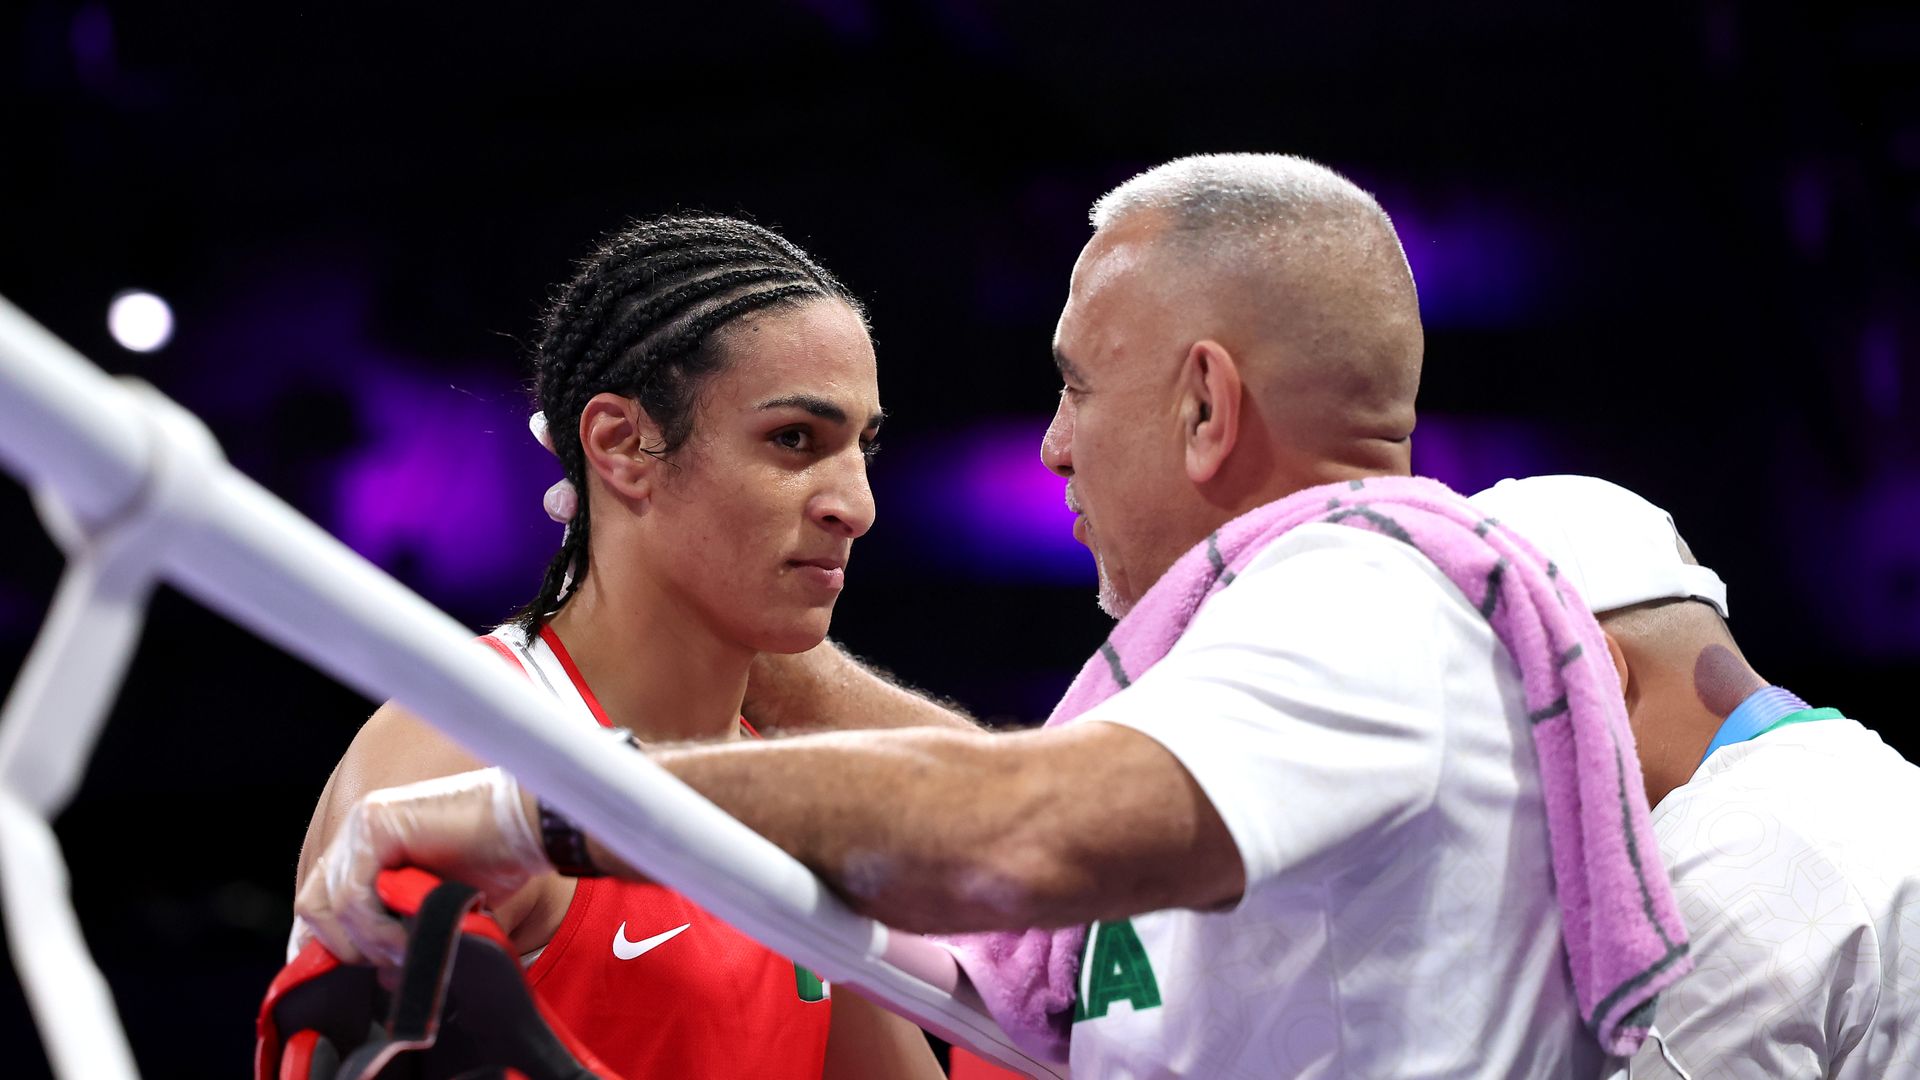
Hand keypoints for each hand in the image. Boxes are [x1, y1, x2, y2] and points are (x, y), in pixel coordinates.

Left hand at [294, 767, 548, 965]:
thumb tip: (383, 980)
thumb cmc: (496, 863)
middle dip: (349, 948)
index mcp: (368, 847)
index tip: (357, 976)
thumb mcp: (437, 909)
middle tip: (394, 963)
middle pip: (314, 908)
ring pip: (331, 906)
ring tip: (409, 951)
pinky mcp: (376, 824)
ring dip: (369, 942)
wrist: (531, 827)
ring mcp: (363, 824)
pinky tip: (410, 935)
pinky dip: (377, 928)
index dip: (332, 945)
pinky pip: (353, 895)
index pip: (320, 904)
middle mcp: (358, 832)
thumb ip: (403, 936)